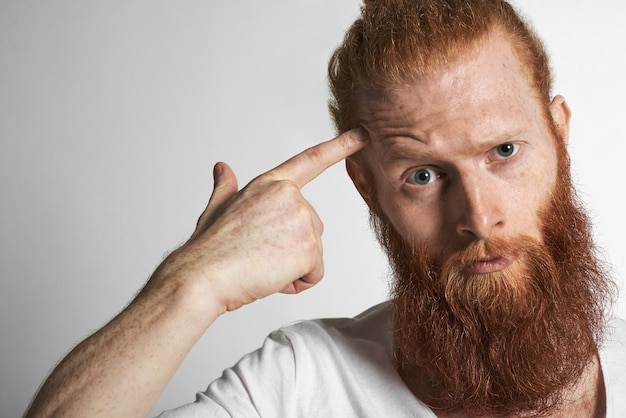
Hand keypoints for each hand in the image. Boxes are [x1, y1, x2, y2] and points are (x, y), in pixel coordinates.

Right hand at [162, 129, 367, 312]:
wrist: (202, 276)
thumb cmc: (208, 248)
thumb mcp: (218, 209)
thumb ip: (226, 187)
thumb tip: (222, 168)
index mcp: (269, 184)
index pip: (311, 160)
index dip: (339, 147)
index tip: (363, 135)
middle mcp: (290, 196)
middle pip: (312, 228)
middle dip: (292, 247)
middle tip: (258, 254)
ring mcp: (302, 220)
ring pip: (313, 253)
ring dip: (292, 267)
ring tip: (260, 265)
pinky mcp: (309, 249)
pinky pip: (315, 274)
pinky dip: (296, 283)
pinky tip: (271, 278)